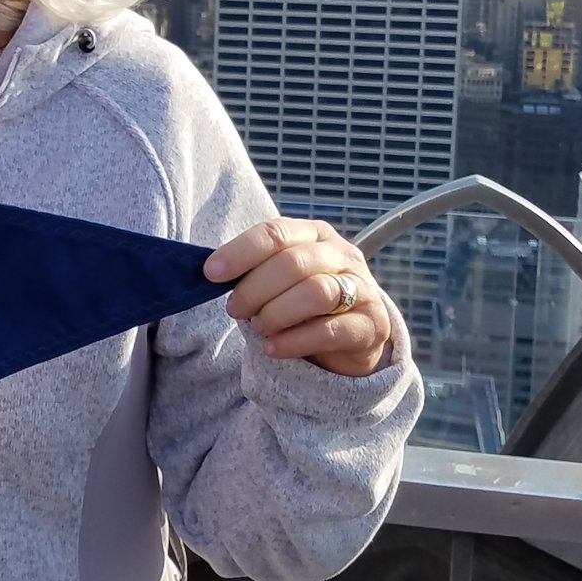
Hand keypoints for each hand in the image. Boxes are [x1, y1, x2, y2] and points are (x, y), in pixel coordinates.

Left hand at [204, 217, 391, 377]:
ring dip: (276, 313)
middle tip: (235, 309)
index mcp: (315, 234)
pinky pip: (330, 330)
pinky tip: (272, 348)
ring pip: (315, 292)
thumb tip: (209, 272)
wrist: (352, 338)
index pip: (276, 232)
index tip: (211, 273)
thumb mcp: (280, 278)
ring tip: (258, 328)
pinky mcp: (372, 326)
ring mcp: (363, 289)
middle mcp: (343, 255)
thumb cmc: (303, 302)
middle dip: (255, 289)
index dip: (240, 252)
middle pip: (293, 263)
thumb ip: (254, 270)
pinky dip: (294, 340)